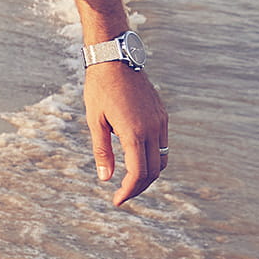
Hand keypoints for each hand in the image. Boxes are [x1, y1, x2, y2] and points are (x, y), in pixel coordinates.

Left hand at [87, 61, 169, 205]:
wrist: (116, 58)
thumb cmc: (100, 88)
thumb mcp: (95, 121)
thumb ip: (102, 151)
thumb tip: (106, 178)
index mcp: (134, 132)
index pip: (138, 173)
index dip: (128, 191)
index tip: (117, 200)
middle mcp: (152, 128)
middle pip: (153, 171)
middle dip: (139, 187)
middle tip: (123, 194)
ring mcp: (160, 121)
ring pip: (162, 159)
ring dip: (149, 174)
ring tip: (131, 180)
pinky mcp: (162, 114)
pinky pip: (162, 144)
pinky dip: (153, 157)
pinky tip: (138, 159)